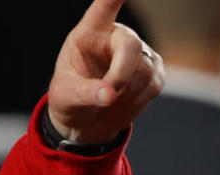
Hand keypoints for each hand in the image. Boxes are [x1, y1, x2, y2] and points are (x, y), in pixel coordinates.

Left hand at [47, 0, 164, 144]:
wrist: (86, 118)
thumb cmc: (70, 98)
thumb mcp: (65, 97)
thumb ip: (84, 93)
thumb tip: (109, 95)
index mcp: (89, 32)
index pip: (104, 5)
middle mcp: (116, 34)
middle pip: (131, 46)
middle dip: (121, 74)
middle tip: (108, 96)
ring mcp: (139, 50)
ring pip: (144, 71)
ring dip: (125, 94)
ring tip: (106, 100)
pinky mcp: (154, 68)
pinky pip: (152, 85)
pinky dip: (135, 101)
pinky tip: (120, 102)